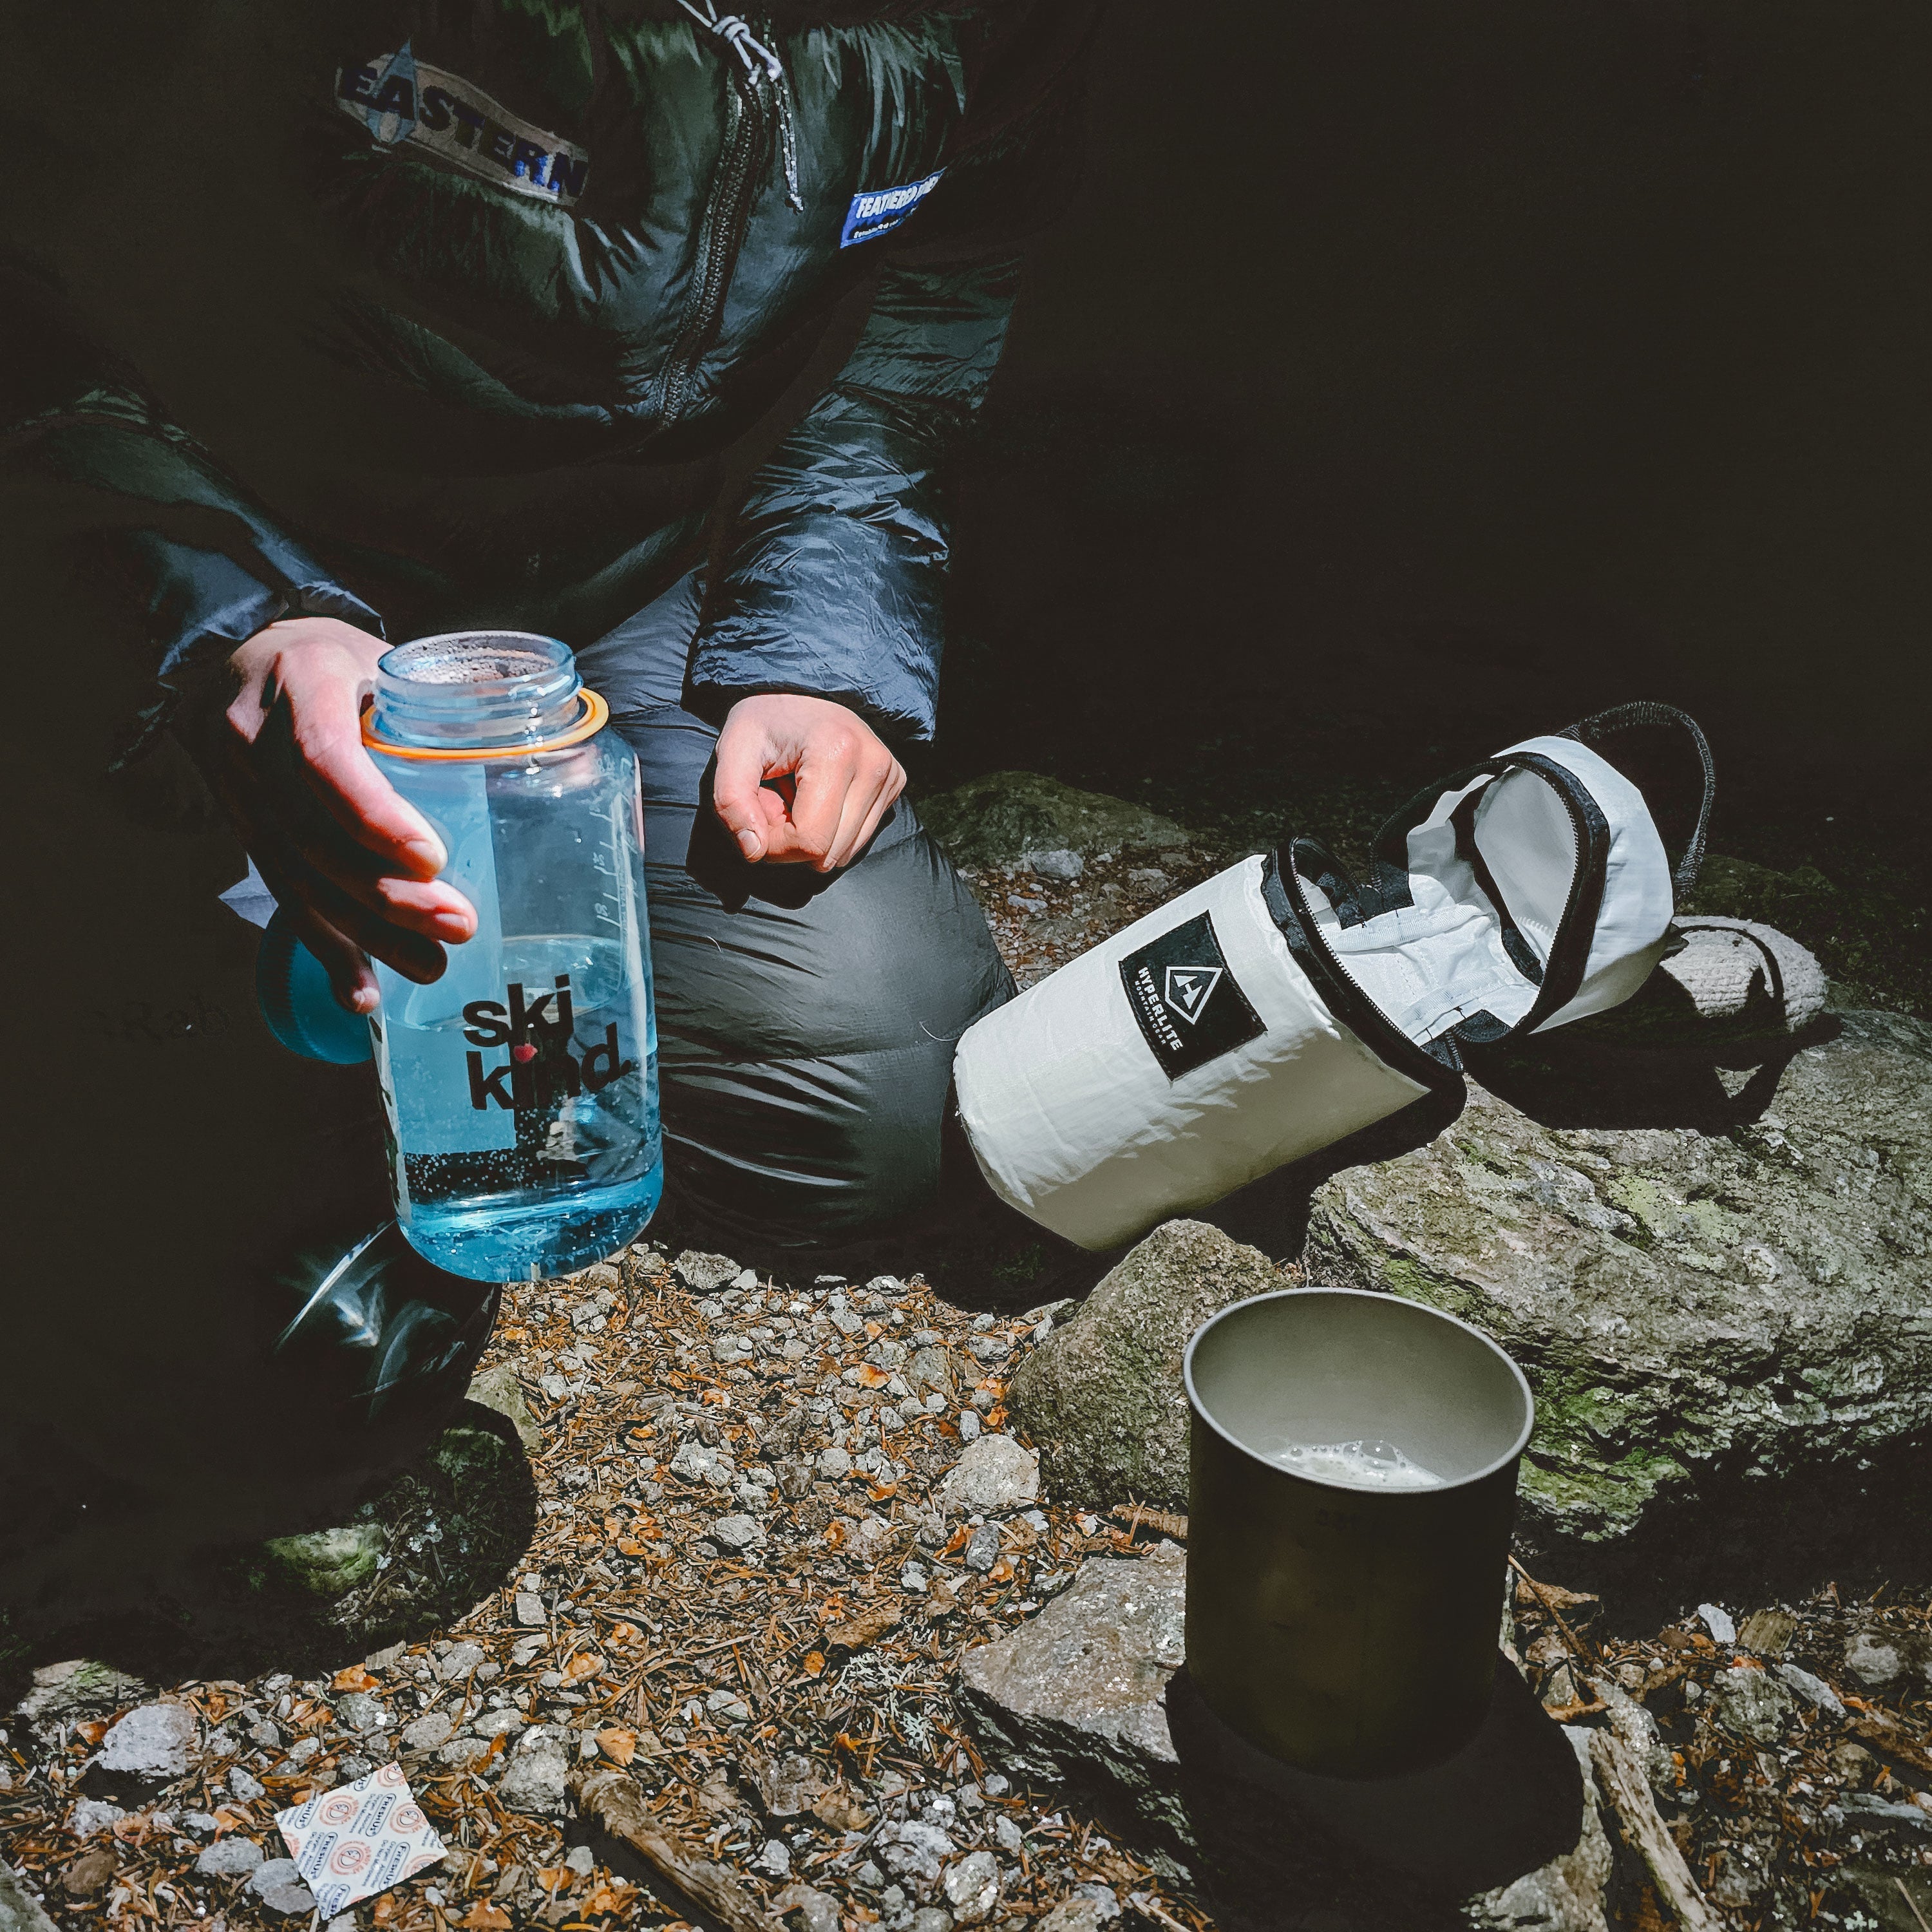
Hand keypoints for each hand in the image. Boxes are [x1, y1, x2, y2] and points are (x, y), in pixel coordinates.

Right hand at [187, 618, 477, 1010]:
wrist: (236, 660)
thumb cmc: (334, 660)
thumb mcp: (381, 655)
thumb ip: (451, 694)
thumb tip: (556, 735)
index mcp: (301, 684)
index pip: (323, 759)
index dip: (372, 815)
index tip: (431, 858)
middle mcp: (254, 742)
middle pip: (315, 836)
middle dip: (388, 894)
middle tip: (460, 925)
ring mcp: (240, 794)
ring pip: (300, 878)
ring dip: (368, 934)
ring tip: (431, 967)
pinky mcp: (246, 833)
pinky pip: (284, 896)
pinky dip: (327, 950)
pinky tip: (363, 994)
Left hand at [712, 694, 905, 871]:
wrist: (801, 689)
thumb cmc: (765, 722)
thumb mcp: (733, 750)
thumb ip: (731, 801)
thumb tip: (755, 852)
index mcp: (837, 751)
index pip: (810, 841)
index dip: (775, 844)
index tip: (759, 814)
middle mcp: (874, 764)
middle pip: (829, 854)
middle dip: (792, 842)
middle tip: (777, 802)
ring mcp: (889, 775)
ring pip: (844, 853)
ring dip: (812, 838)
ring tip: (797, 796)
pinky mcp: (895, 784)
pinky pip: (858, 840)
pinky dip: (832, 830)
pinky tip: (819, 796)